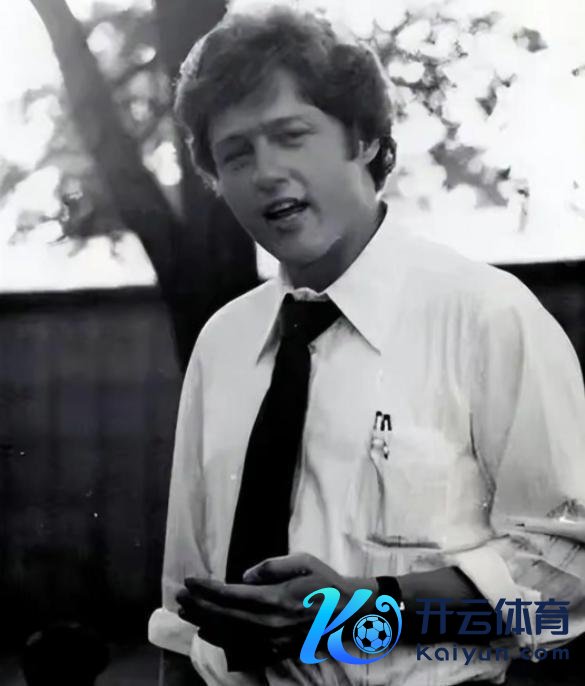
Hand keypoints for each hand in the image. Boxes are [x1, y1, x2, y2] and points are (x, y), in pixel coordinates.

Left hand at [176, 552, 377, 661]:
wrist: (351, 614)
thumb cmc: (327, 583)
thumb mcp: (303, 561)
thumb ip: (272, 566)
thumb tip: (245, 576)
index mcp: (276, 600)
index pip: (231, 595)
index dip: (207, 588)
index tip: (189, 580)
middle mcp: (270, 624)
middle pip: (224, 617)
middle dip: (199, 606)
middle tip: (179, 596)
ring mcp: (272, 642)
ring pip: (230, 635)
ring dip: (204, 623)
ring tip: (186, 613)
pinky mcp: (277, 651)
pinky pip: (242, 649)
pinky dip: (222, 641)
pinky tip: (208, 633)